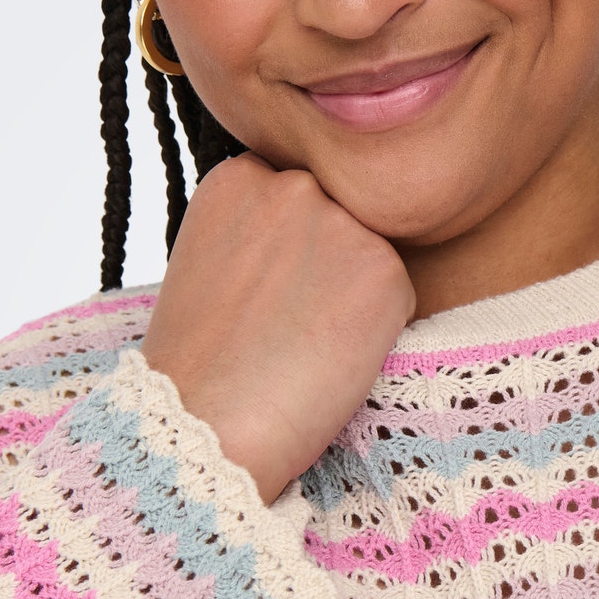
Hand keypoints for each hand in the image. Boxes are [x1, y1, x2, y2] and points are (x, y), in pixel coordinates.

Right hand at [141, 154, 415, 505]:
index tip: (260, 294)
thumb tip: (310, 239)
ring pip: (370, 257)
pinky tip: (331, 357)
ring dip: (353, 297)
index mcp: (240, 175)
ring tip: (302, 344)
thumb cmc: (200, 364)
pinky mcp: (384, 268)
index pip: (294, 199)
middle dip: (324, 264)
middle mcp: (294, 184)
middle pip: (337, 218)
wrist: (207, 424)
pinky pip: (397, 297)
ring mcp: (341, 222)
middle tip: (283, 324)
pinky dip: (378, 331)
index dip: (285, 253)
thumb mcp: (210, 261)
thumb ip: (258, 230)